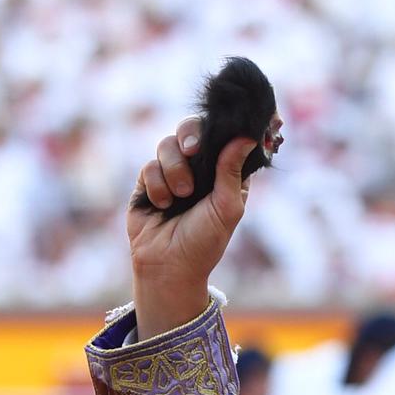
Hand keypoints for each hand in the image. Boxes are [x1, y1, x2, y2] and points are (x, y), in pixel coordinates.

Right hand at [126, 116, 260, 340]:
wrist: (169, 266)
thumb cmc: (205, 242)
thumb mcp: (227, 207)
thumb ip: (232, 171)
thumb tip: (246, 137)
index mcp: (224, 174)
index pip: (222, 137)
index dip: (220, 128)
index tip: (219, 129)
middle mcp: (199, 170)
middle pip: (190, 129)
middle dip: (190, 134)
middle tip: (193, 151)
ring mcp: (172, 173)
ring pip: (167, 145)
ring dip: (175, 169)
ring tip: (181, 196)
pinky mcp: (148, 182)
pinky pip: (149, 165)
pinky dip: (157, 185)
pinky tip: (163, 205)